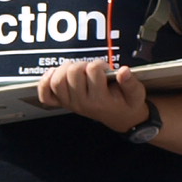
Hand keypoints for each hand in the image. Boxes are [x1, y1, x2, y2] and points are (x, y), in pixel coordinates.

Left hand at [35, 55, 151, 131]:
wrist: (120, 117)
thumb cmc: (127, 103)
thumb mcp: (136, 94)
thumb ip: (130, 83)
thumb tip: (123, 71)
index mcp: (100, 100)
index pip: (93, 70)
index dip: (100, 64)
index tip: (106, 69)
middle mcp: (82, 103)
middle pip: (73, 72)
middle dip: (83, 64)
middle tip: (92, 69)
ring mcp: (70, 104)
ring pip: (57, 81)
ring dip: (66, 69)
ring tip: (78, 69)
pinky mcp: (63, 103)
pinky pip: (45, 95)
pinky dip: (45, 82)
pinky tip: (55, 73)